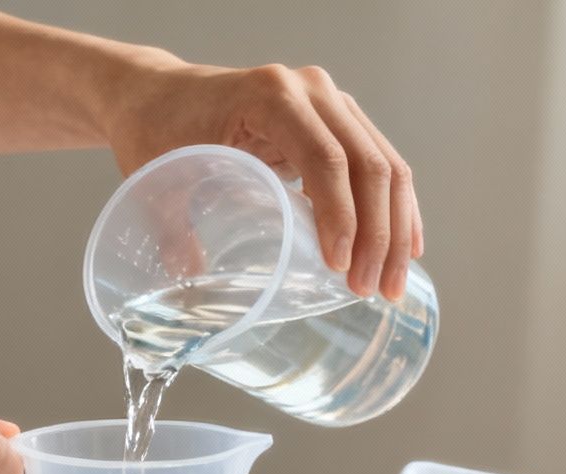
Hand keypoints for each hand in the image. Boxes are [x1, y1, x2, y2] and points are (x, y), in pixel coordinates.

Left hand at [103, 60, 422, 299]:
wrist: (159, 96)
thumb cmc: (158, 131)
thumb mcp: (161, 179)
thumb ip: (172, 230)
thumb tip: (189, 283)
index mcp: (271, 96)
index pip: (325, 157)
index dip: (341, 215)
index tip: (339, 268)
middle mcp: (311, 91)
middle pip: (368, 164)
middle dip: (377, 235)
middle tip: (370, 291)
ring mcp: (331, 103)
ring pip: (385, 167)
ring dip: (395, 230)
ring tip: (390, 286)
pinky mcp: (339, 121)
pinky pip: (381, 164)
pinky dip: (396, 209)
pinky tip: (406, 249)